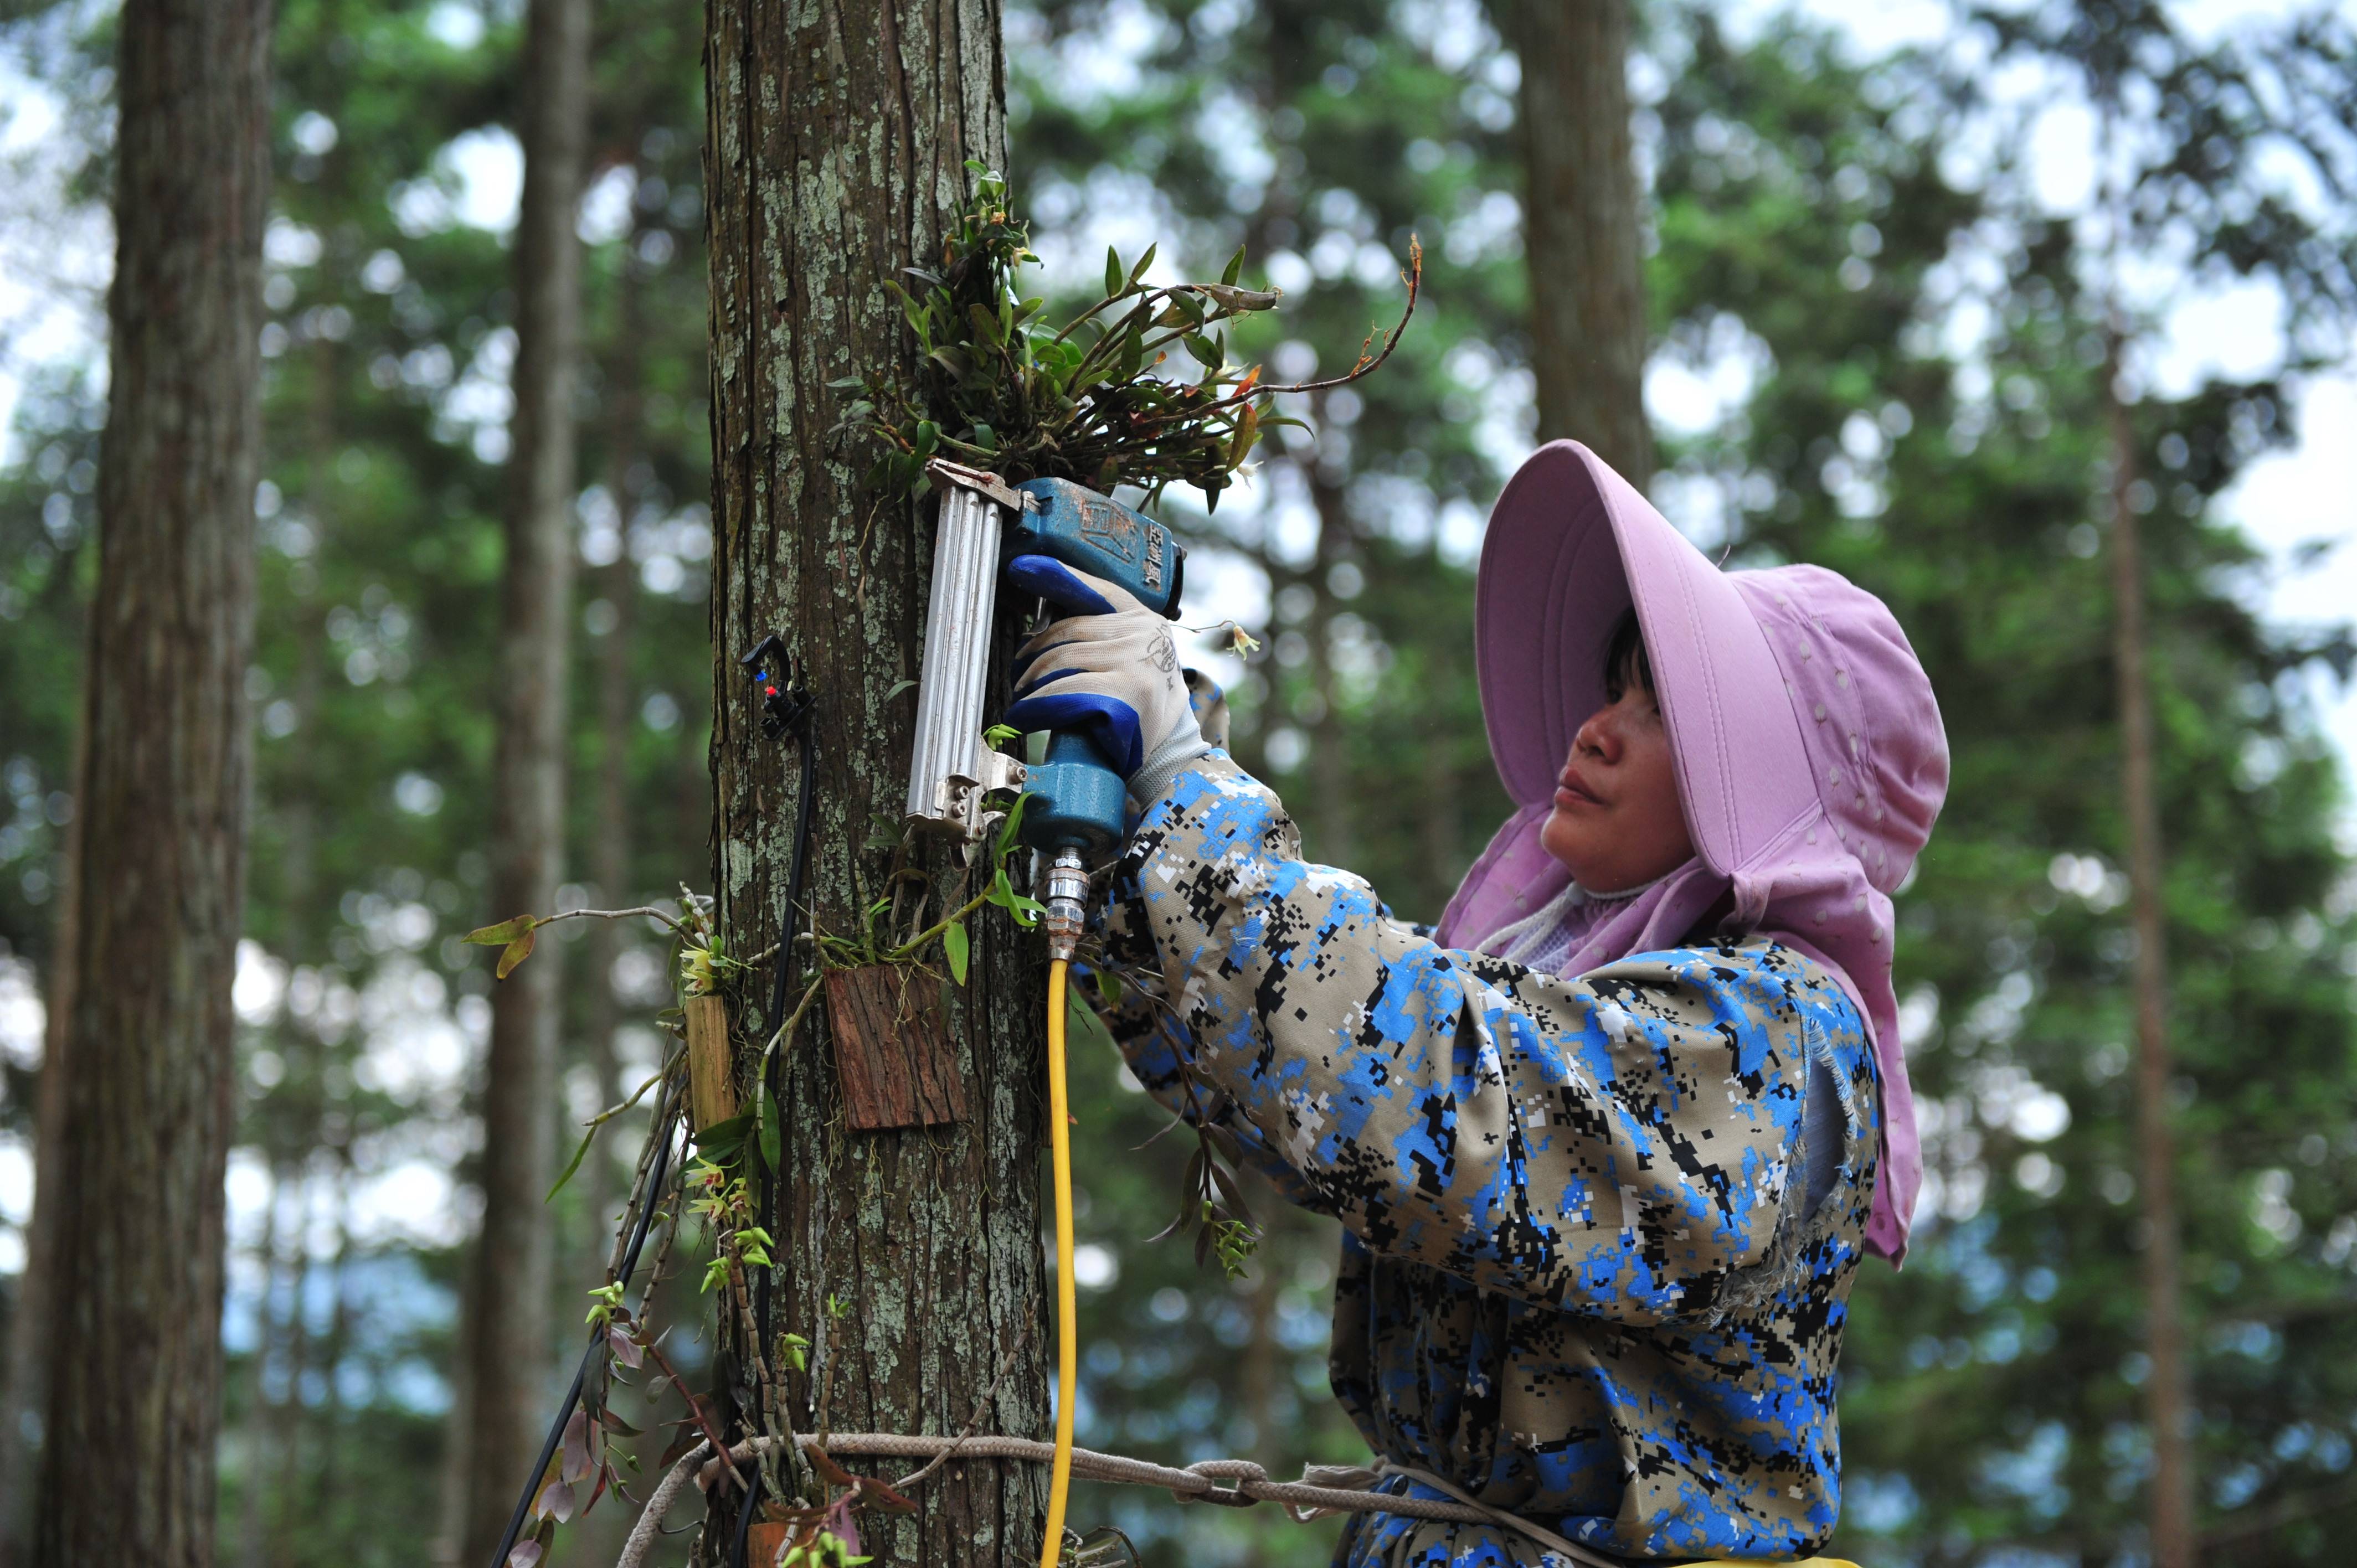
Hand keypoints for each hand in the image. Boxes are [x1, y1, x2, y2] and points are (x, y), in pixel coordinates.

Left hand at [1002, 555, 1199, 785]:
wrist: (1170, 753)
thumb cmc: (1142, 708)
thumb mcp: (1132, 661)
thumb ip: (1104, 638)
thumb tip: (1044, 633)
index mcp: (1145, 619)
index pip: (1098, 590)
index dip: (1059, 577)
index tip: (1023, 568)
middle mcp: (1144, 633)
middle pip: (1069, 631)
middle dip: (1034, 655)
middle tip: (1019, 677)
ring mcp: (1137, 660)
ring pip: (1062, 660)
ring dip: (1032, 682)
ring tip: (1023, 698)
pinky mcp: (1127, 690)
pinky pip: (1065, 690)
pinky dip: (1038, 705)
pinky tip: (1026, 714)